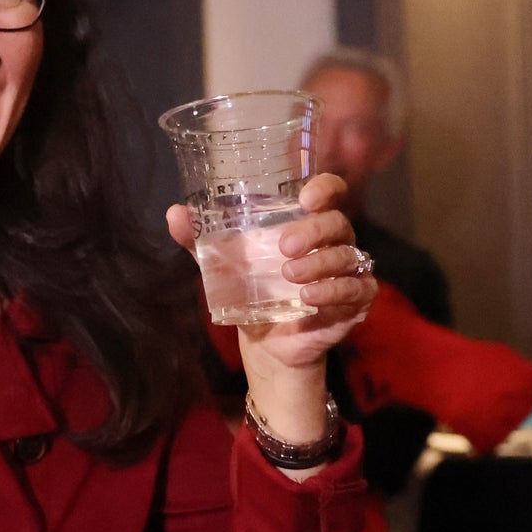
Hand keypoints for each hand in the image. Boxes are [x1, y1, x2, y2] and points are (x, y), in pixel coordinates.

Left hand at [167, 174, 375, 445]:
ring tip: (289, 276)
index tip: (305, 198)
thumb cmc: (252, 291)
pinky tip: (309, 297)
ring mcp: (348, 271)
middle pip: (337, 223)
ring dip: (319, 263)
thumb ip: (200, 240)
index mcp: (307, 223)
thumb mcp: (223, 265)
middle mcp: (333, 242)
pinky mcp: (356, 301)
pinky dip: (333, 291)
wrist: (265, 342)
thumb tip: (174, 213)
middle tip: (283, 247)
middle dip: (312, 231)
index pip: (330, 193)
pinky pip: (357, 289)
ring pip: (347, 256)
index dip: (324, 188)